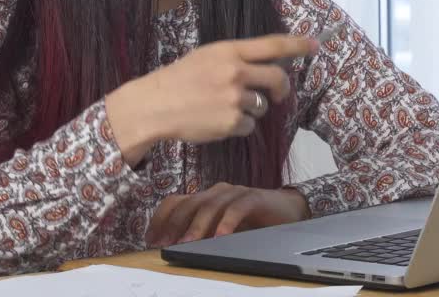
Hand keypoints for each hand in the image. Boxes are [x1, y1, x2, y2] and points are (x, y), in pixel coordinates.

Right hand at [105, 34, 315, 165]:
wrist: (154, 106)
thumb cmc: (179, 80)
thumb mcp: (207, 57)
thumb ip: (236, 58)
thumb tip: (268, 63)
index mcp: (229, 51)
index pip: (273, 44)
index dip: (298, 44)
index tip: (315, 45)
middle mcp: (236, 72)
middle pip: (278, 78)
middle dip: (282, 88)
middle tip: (279, 94)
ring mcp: (234, 98)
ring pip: (261, 105)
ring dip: (251, 109)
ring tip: (224, 107)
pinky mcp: (231, 122)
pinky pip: (248, 126)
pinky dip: (238, 126)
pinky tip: (217, 121)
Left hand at [145, 183, 311, 246]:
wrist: (288, 210)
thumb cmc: (252, 221)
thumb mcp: (221, 227)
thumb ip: (202, 231)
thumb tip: (174, 247)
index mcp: (206, 197)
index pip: (175, 201)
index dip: (160, 219)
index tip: (150, 240)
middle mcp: (217, 191)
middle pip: (189, 203)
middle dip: (173, 225)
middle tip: (164, 244)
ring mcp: (235, 193)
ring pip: (210, 206)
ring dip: (196, 226)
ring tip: (187, 244)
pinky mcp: (254, 198)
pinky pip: (237, 208)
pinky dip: (227, 223)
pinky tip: (220, 237)